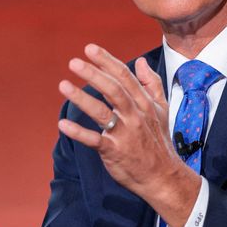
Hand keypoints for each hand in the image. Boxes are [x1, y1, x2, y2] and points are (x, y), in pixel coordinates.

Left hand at [57, 44, 200, 226]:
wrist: (163, 176)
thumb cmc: (158, 141)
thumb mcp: (162, 109)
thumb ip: (152, 84)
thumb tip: (141, 62)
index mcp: (144, 103)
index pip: (125, 77)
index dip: (107, 61)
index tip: (90, 49)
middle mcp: (134, 116)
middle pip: (113, 90)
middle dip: (93, 74)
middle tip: (74, 62)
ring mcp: (124, 134)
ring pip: (102, 112)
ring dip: (82, 98)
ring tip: (63, 85)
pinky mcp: (114, 152)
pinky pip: (94, 140)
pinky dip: (78, 132)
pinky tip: (63, 124)